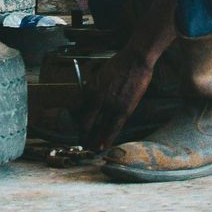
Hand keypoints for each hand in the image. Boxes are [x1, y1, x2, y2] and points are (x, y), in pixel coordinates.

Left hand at [82, 0, 178, 149]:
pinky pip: (113, 128)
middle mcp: (97, 99)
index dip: (77, 123)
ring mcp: (110, 105)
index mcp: (89, 90)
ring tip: (91, 150)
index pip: (77, 111)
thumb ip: (91, 90)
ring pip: (99, 128)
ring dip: (94, 141)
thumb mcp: (98, 76)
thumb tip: (86, 103)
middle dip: (83, 135)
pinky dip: (107, 139)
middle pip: (86, 123)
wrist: (135, 61)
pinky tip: (104, 147)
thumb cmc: (118, 66)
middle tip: (81, 145)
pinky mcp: (124, 110)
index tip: (77, 130)